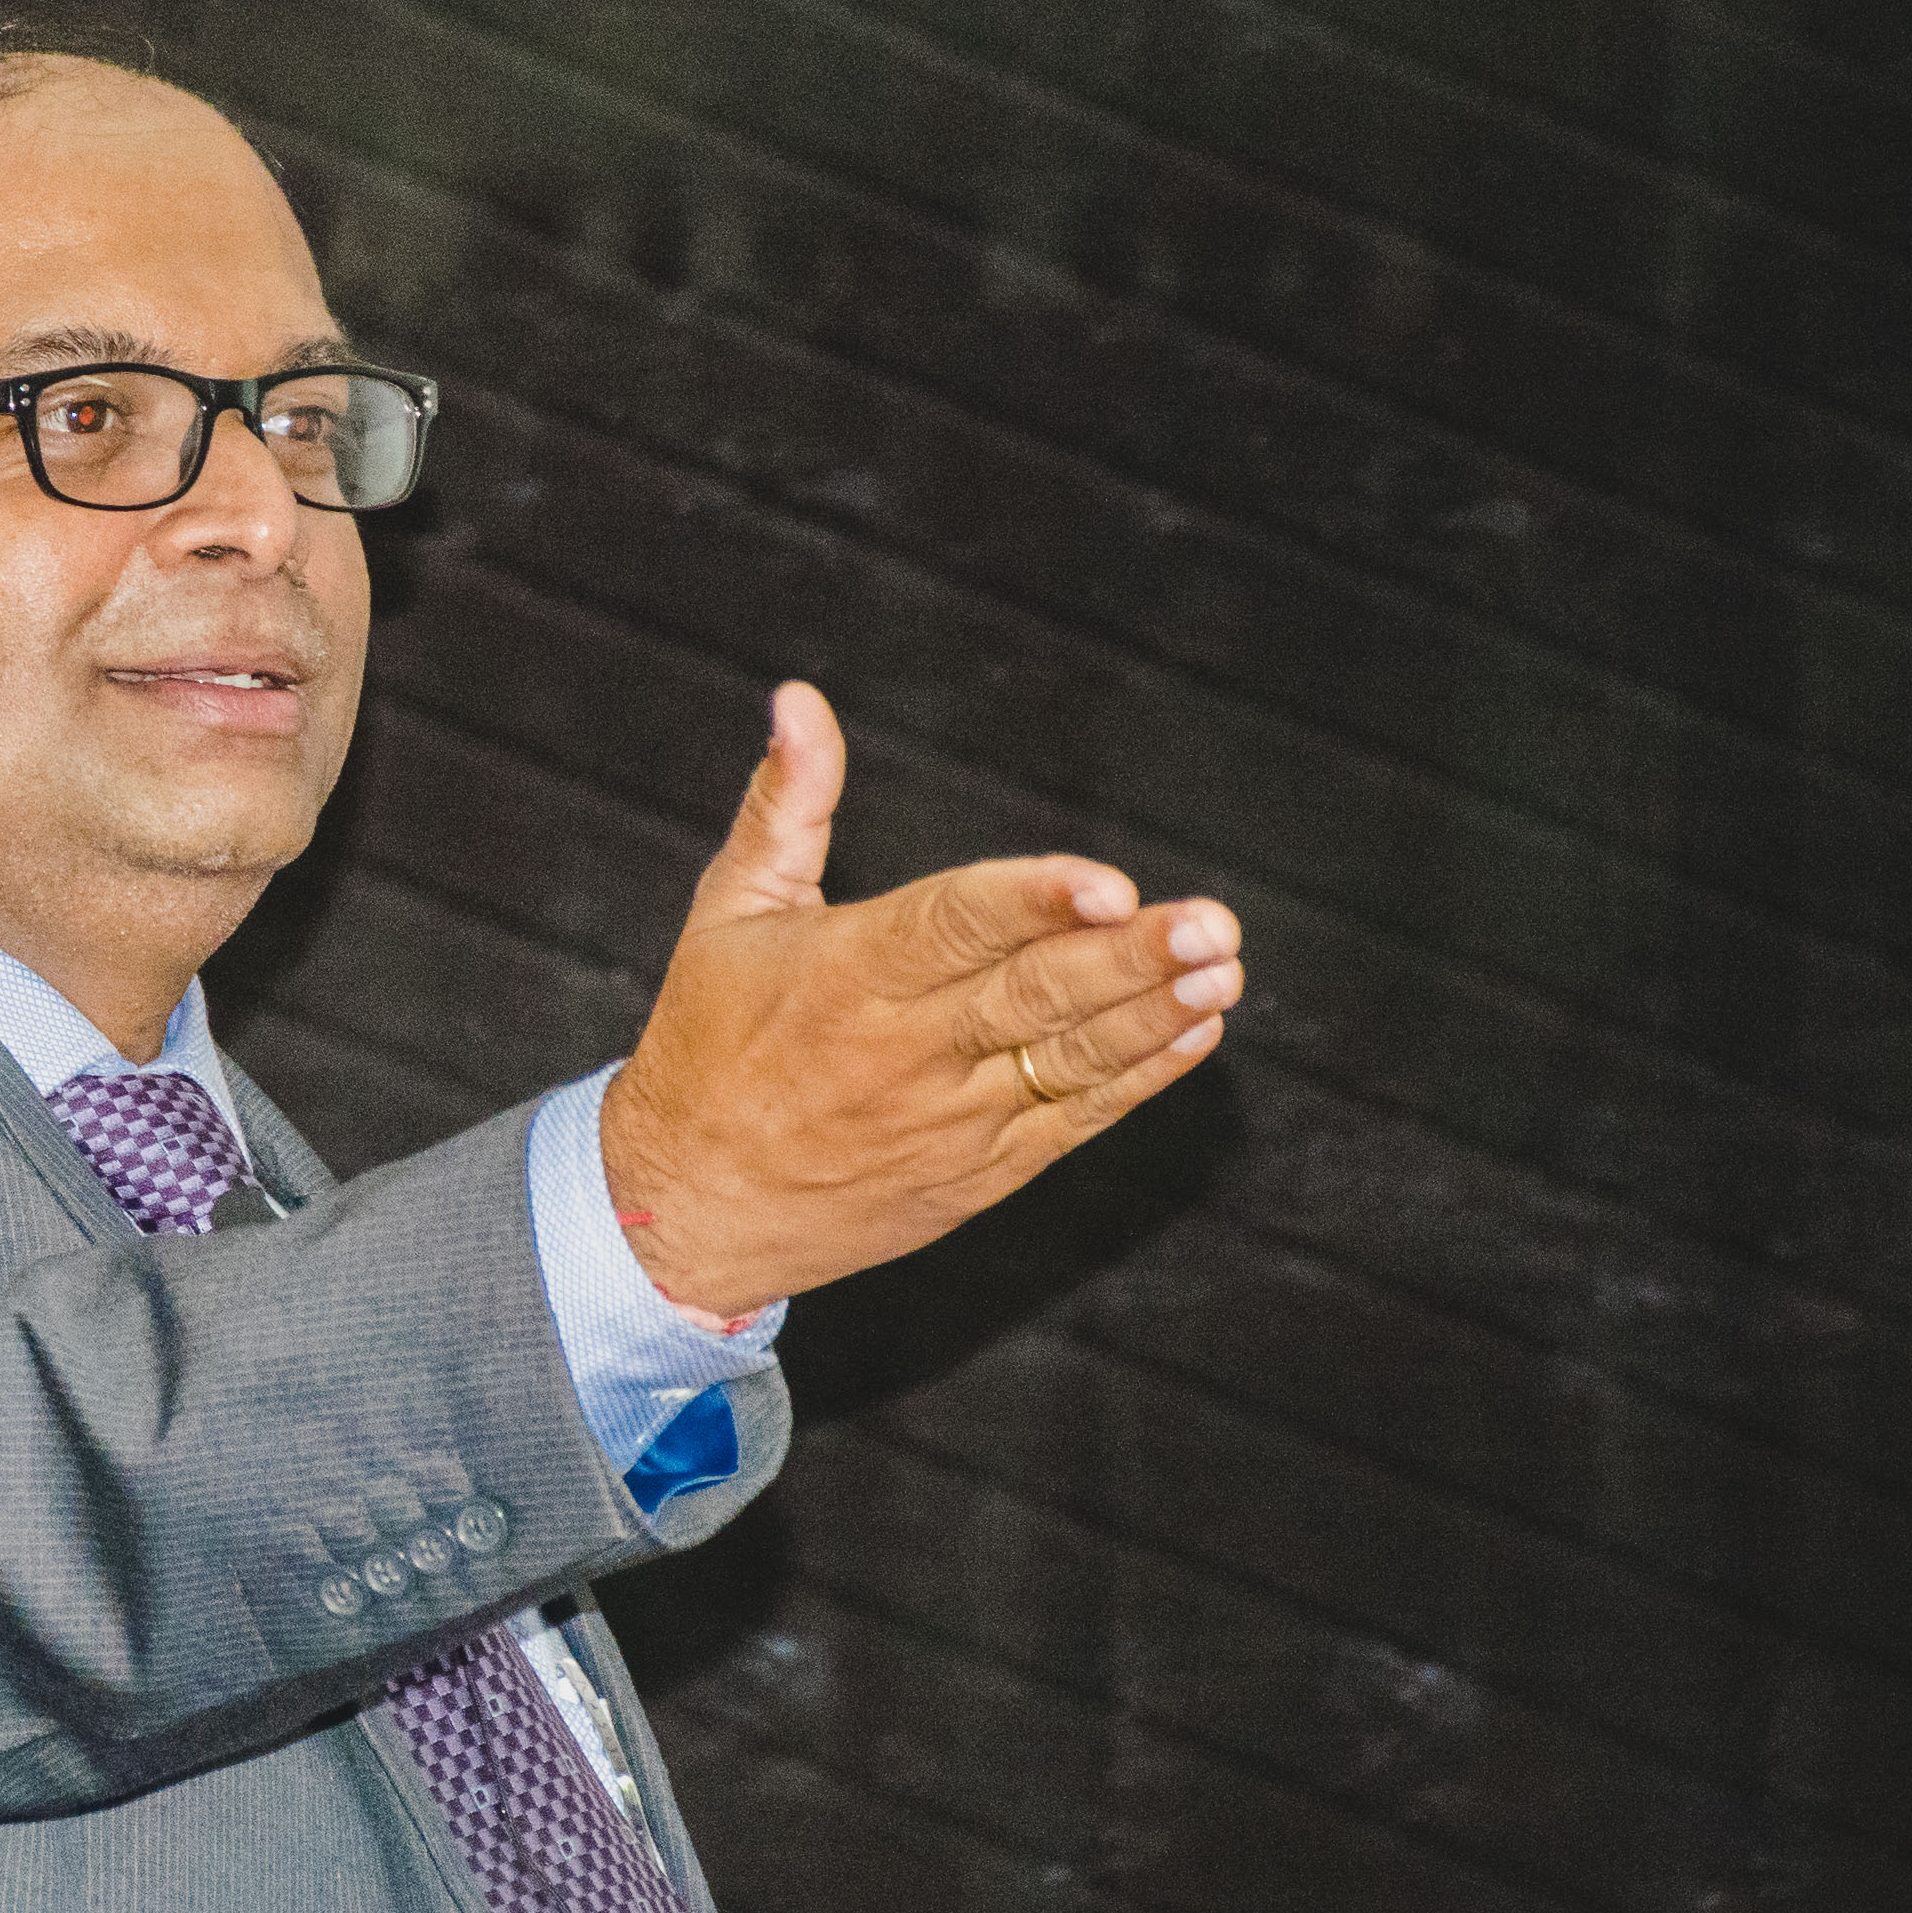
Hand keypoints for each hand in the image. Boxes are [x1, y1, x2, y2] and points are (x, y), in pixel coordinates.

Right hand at [591, 684, 1242, 1317]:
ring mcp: (950, 1120)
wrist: (688, 1211)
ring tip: (1223, 970)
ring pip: (1070, 1060)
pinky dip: (1140, 1077)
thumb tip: (800, 701)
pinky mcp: (979, 1173)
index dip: (1035, 902)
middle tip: (1211, 924)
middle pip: (1035, 995)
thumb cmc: (706, 1046)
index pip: (955, 925)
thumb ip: (787, 804)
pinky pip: (1074, 1120)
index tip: (1110, 884)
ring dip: (1154, 1014)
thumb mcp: (728, 913)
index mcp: (846, 975)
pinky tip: (1195, 1029)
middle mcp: (905, 1050)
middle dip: (1131, 959)